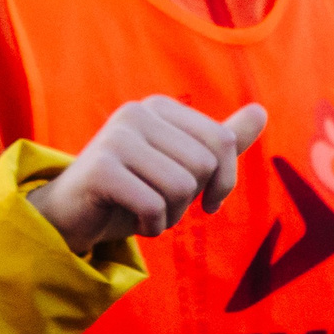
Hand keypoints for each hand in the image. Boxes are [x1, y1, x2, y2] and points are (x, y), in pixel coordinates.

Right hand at [26, 97, 268, 254]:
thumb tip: (261, 110)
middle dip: (190, 198)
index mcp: (158, 107)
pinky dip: (151, 226)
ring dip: (170, 215)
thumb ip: (220, 139)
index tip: (206, 198)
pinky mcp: (100, 168)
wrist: (72, 214)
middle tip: (161, 203)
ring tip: (145, 211)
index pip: (222, 141)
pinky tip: (132, 222)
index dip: (224, 181)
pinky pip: (154, 205)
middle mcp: (135, 112)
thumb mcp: (180, 164)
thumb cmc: (132, 188)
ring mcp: (114, 137)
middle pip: (204, 165)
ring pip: (181, 187)